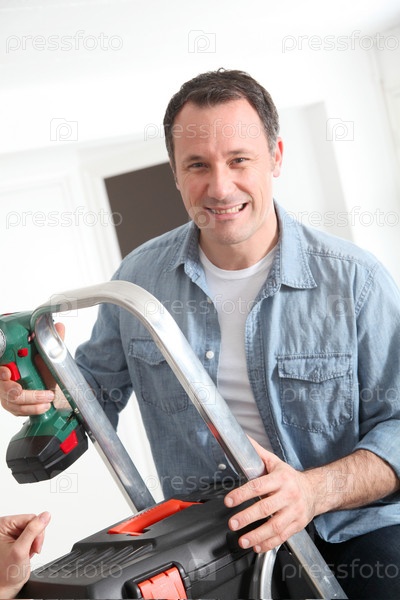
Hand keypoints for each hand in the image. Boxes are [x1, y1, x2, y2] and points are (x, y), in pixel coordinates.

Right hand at [0, 323, 64, 416]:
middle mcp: (5, 380)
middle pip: (4, 389)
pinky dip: (32, 410)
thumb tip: (58, 326)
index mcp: (9, 365)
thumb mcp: (47, 354)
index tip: (7, 372)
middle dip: (18, 392)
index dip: (1, 373)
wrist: (46, 380)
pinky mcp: (14, 405)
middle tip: (35, 392)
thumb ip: (52, 342)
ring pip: (13, 403)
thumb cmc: (41, 367)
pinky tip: (43, 407)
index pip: (0, 371)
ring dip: (31, 403)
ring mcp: (8, 394)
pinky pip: (19, 411)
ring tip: (47, 400)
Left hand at [0, 512, 50, 598]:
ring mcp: (13, 533)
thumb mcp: (20, 550)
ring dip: (35, 542)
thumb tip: (45, 516)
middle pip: (33, 523)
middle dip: (35, 538)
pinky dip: (33, 545)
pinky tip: (27, 553)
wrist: (6, 586)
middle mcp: (7, 527)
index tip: (34, 545)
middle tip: (30, 550)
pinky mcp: (18, 539)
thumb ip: (33, 531)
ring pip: (35, 529)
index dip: (36, 531)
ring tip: (27, 553)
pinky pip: (33, 535)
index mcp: (3, 525)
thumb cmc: (6, 573)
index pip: (30, 518)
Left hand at [224, 438, 315, 552]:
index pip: (258, 486)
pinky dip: (269, 544)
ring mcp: (294, 511)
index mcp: (280, 478)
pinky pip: (282, 536)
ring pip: (275, 526)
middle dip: (247, 517)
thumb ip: (258, 453)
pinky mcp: (298, 524)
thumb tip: (242, 440)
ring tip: (242, 540)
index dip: (242, 494)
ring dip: (257, 535)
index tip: (229, 501)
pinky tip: (257, 546)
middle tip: (232, 523)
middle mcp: (288, 495)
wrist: (315, 490)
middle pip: (266, 508)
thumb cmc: (290, 478)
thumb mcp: (275, 462)